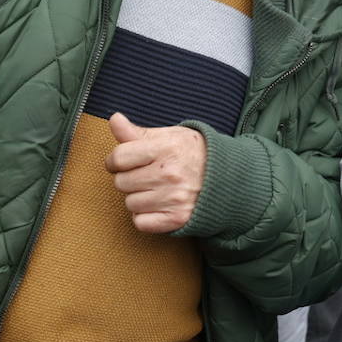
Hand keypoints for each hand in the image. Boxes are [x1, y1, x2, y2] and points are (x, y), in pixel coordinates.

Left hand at [105, 112, 206, 233]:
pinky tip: (159, 204)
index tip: (122, 161)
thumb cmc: (193, 153)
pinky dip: (146, 216)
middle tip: (147, 174)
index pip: (119, 157)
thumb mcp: (169, 136)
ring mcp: (174, 198)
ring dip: (139, 197)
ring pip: (130, 203)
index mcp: (167, 148)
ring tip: (156, 188)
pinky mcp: (176, 219)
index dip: (114, 160)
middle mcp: (170, 174)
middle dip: (130, 178)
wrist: (226, 177)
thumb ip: (137, 132)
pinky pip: (140, 222)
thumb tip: (114, 119)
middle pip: (122, 182)